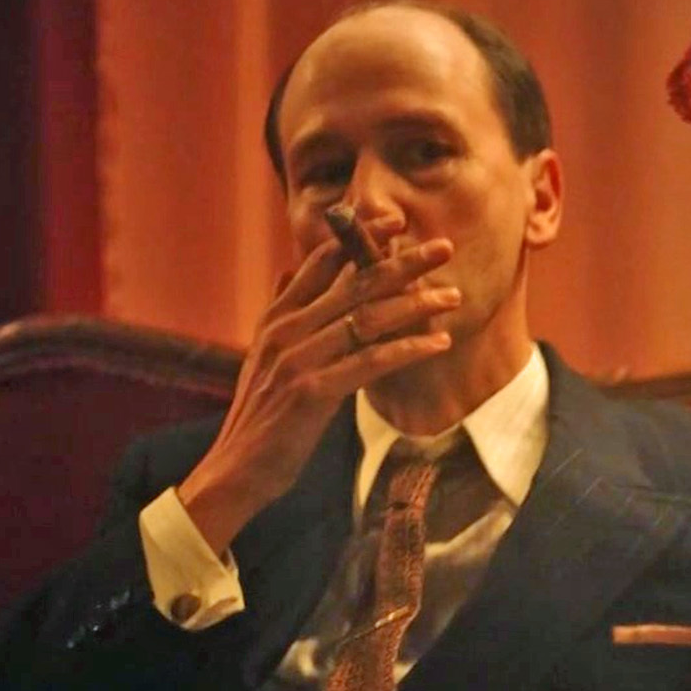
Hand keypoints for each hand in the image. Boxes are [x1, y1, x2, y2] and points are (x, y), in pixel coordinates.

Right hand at [176, 222, 458, 553]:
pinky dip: (409, 349)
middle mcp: (286, 331)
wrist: (237, 470)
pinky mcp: (312, 392)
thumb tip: (287, 272)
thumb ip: (282, 314)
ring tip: (453, 296)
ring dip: (416, 305)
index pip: (321, 264)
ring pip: (367, 319)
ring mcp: (298, 360)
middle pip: (353, 284)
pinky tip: (440, 343)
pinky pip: (370, 362)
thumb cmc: (261, 417)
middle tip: (443, 247)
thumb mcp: (263, 356)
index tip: (396, 220)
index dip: (359, 237)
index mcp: (276, 319)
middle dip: (402, 263)